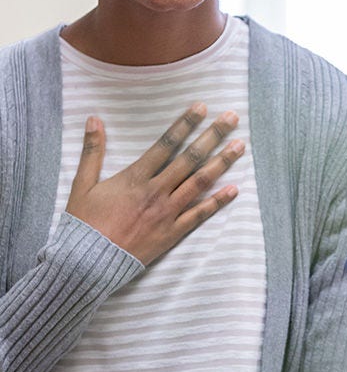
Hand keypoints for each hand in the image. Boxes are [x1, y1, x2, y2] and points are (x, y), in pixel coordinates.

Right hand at [65, 103, 244, 264]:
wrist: (85, 265)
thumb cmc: (83, 224)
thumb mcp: (82, 184)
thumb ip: (92, 151)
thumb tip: (94, 119)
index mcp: (136, 177)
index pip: (166, 143)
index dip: (185, 124)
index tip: (202, 107)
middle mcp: (156, 192)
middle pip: (190, 158)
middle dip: (212, 136)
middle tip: (231, 118)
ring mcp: (167, 213)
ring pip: (200, 183)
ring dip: (222, 162)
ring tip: (240, 146)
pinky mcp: (172, 233)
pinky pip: (199, 215)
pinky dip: (217, 202)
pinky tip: (234, 189)